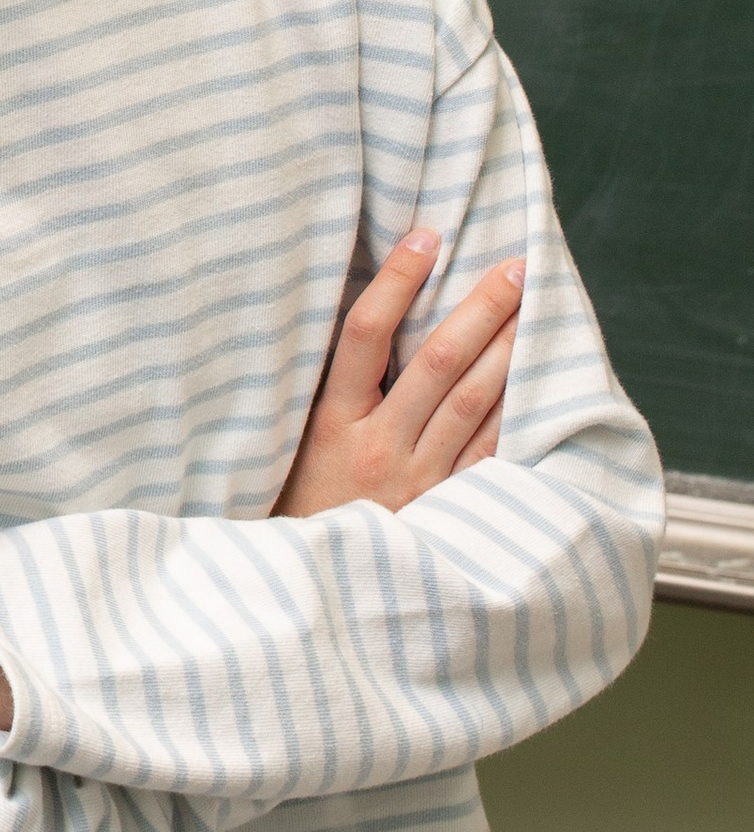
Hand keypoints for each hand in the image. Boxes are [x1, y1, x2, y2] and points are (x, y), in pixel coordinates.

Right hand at [274, 232, 521, 521]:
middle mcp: (377, 448)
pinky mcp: (448, 507)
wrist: (318, 593)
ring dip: (508, 350)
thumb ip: (330, 391)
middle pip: (436, 363)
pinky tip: (537, 380)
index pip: (365, 335)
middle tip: (514, 267)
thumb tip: (370, 318)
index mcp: (330, 424)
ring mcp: (418, 480)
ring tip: (534, 309)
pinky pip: (491, 451)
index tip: (426, 238)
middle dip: (479, 310)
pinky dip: (515, 411)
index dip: (397, 282)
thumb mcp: (294, 444)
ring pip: (473, 403)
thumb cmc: (300, 508)